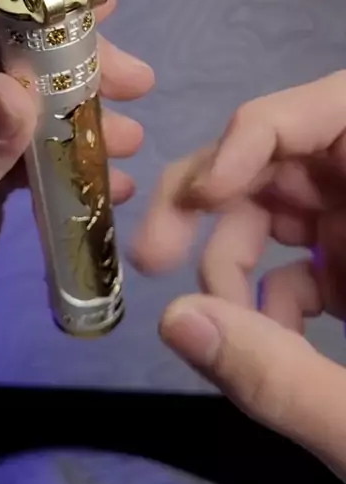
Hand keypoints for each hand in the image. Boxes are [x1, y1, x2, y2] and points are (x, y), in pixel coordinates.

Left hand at [0, 0, 153, 393]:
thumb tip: (17, 89)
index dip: (10, 12)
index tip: (84, 11)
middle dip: (65, 65)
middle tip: (131, 80)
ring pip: (21, 104)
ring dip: (78, 117)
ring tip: (129, 139)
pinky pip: (28, 155)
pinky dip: (71, 165)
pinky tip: (112, 184)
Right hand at [132, 72, 345, 478]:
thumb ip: (281, 375)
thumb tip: (175, 321)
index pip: (333, 108)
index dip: (260, 131)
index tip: (205, 194)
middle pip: (283, 157)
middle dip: (211, 201)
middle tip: (154, 256)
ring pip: (276, 210)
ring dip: (229, 257)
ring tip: (213, 320)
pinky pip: (295, 263)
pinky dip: (263, 297)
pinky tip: (264, 343)